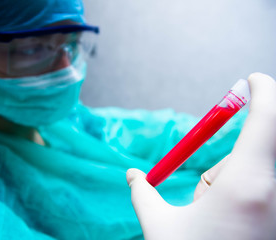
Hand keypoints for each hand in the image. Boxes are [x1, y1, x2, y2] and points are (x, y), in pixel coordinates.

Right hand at [127, 73, 275, 239]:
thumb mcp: (160, 227)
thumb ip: (143, 194)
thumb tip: (130, 176)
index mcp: (247, 185)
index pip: (267, 120)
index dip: (263, 92)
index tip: (252, 79)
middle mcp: (271, 192)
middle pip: (254, 147)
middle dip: (226, 157)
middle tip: (205, 182)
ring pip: (251, 172)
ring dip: (225, 181)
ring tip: (207, 213)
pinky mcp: (274, 216)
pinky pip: (255, 188)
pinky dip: (237, 193)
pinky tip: (222, 218)